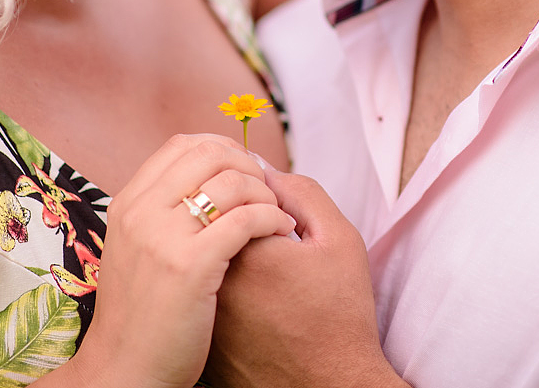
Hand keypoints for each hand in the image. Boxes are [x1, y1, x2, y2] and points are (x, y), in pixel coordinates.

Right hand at [66, 134, 295, 387]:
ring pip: (232, 183)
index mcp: (129, 203)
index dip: (223, 148)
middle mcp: (142, 213)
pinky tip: (282, 232)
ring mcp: (163, 238)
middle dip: (249, 166)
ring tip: (278, 216)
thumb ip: (161, 212)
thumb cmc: (143, 314)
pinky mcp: (190, 267)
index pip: (182, 145)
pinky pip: (246, 220)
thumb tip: (203, 180)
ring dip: (266, 194)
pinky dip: (272, 219)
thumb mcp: (137, 248)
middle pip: (210, 154)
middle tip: (268, 191)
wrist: (123, 370)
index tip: (246, 170)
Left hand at [203, 172, 406, 387]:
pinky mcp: (199, 334)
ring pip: (203, 255)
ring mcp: (201, 310)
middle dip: (238, 220)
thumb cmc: (340, 315)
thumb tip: (262, 171)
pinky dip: (221, 285)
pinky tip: (255, 304)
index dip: (260, 200)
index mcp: (247, 248)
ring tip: (268, 280)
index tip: (284, 225)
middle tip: (277, 253)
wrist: (329, 386)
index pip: (231, 192)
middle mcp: (213, 277)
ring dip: (226, 250)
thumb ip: (301, 191)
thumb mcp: (338, 239)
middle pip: (212, 221)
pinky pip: (201, 289)